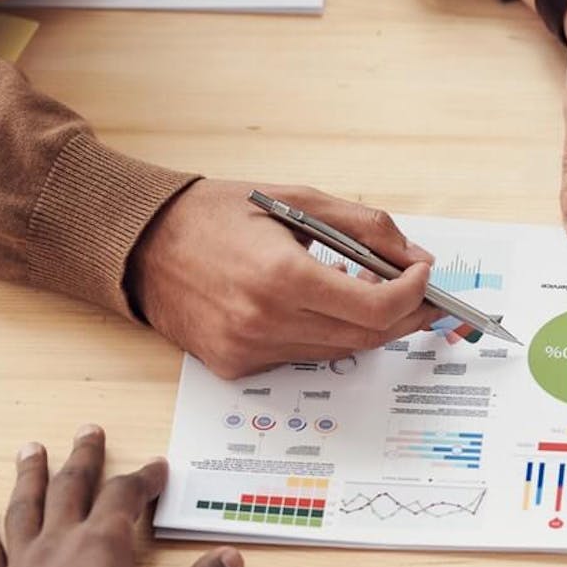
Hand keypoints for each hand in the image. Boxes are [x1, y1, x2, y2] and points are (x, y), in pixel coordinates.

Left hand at [0, 427, 243, 566]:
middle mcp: (59, 548)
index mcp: (104, 549)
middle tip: (89, 431)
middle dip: (85, 458)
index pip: (126, 496)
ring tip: (32, 449)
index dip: (145, 478)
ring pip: (25, 508)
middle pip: (72, 488)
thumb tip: (229, 559)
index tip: (158, 468)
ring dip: (30, 475)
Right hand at [129, 180, 440, 378]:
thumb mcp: (298, 199)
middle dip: (404, 315)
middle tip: (420, 293)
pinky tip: (320, 306)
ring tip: (371, 291)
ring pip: (337, 351)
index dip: (413, 295)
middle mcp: (264, 322)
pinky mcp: (236, 367)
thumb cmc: (217, 214)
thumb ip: (365, 228)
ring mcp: (248, 351)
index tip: (424, 275)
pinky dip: (324, 335)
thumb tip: (415, 257)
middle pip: (365, 337)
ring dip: (366, 325)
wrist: (141, 243)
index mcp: (281, 276)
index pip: (376, 308)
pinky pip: (301, 358)